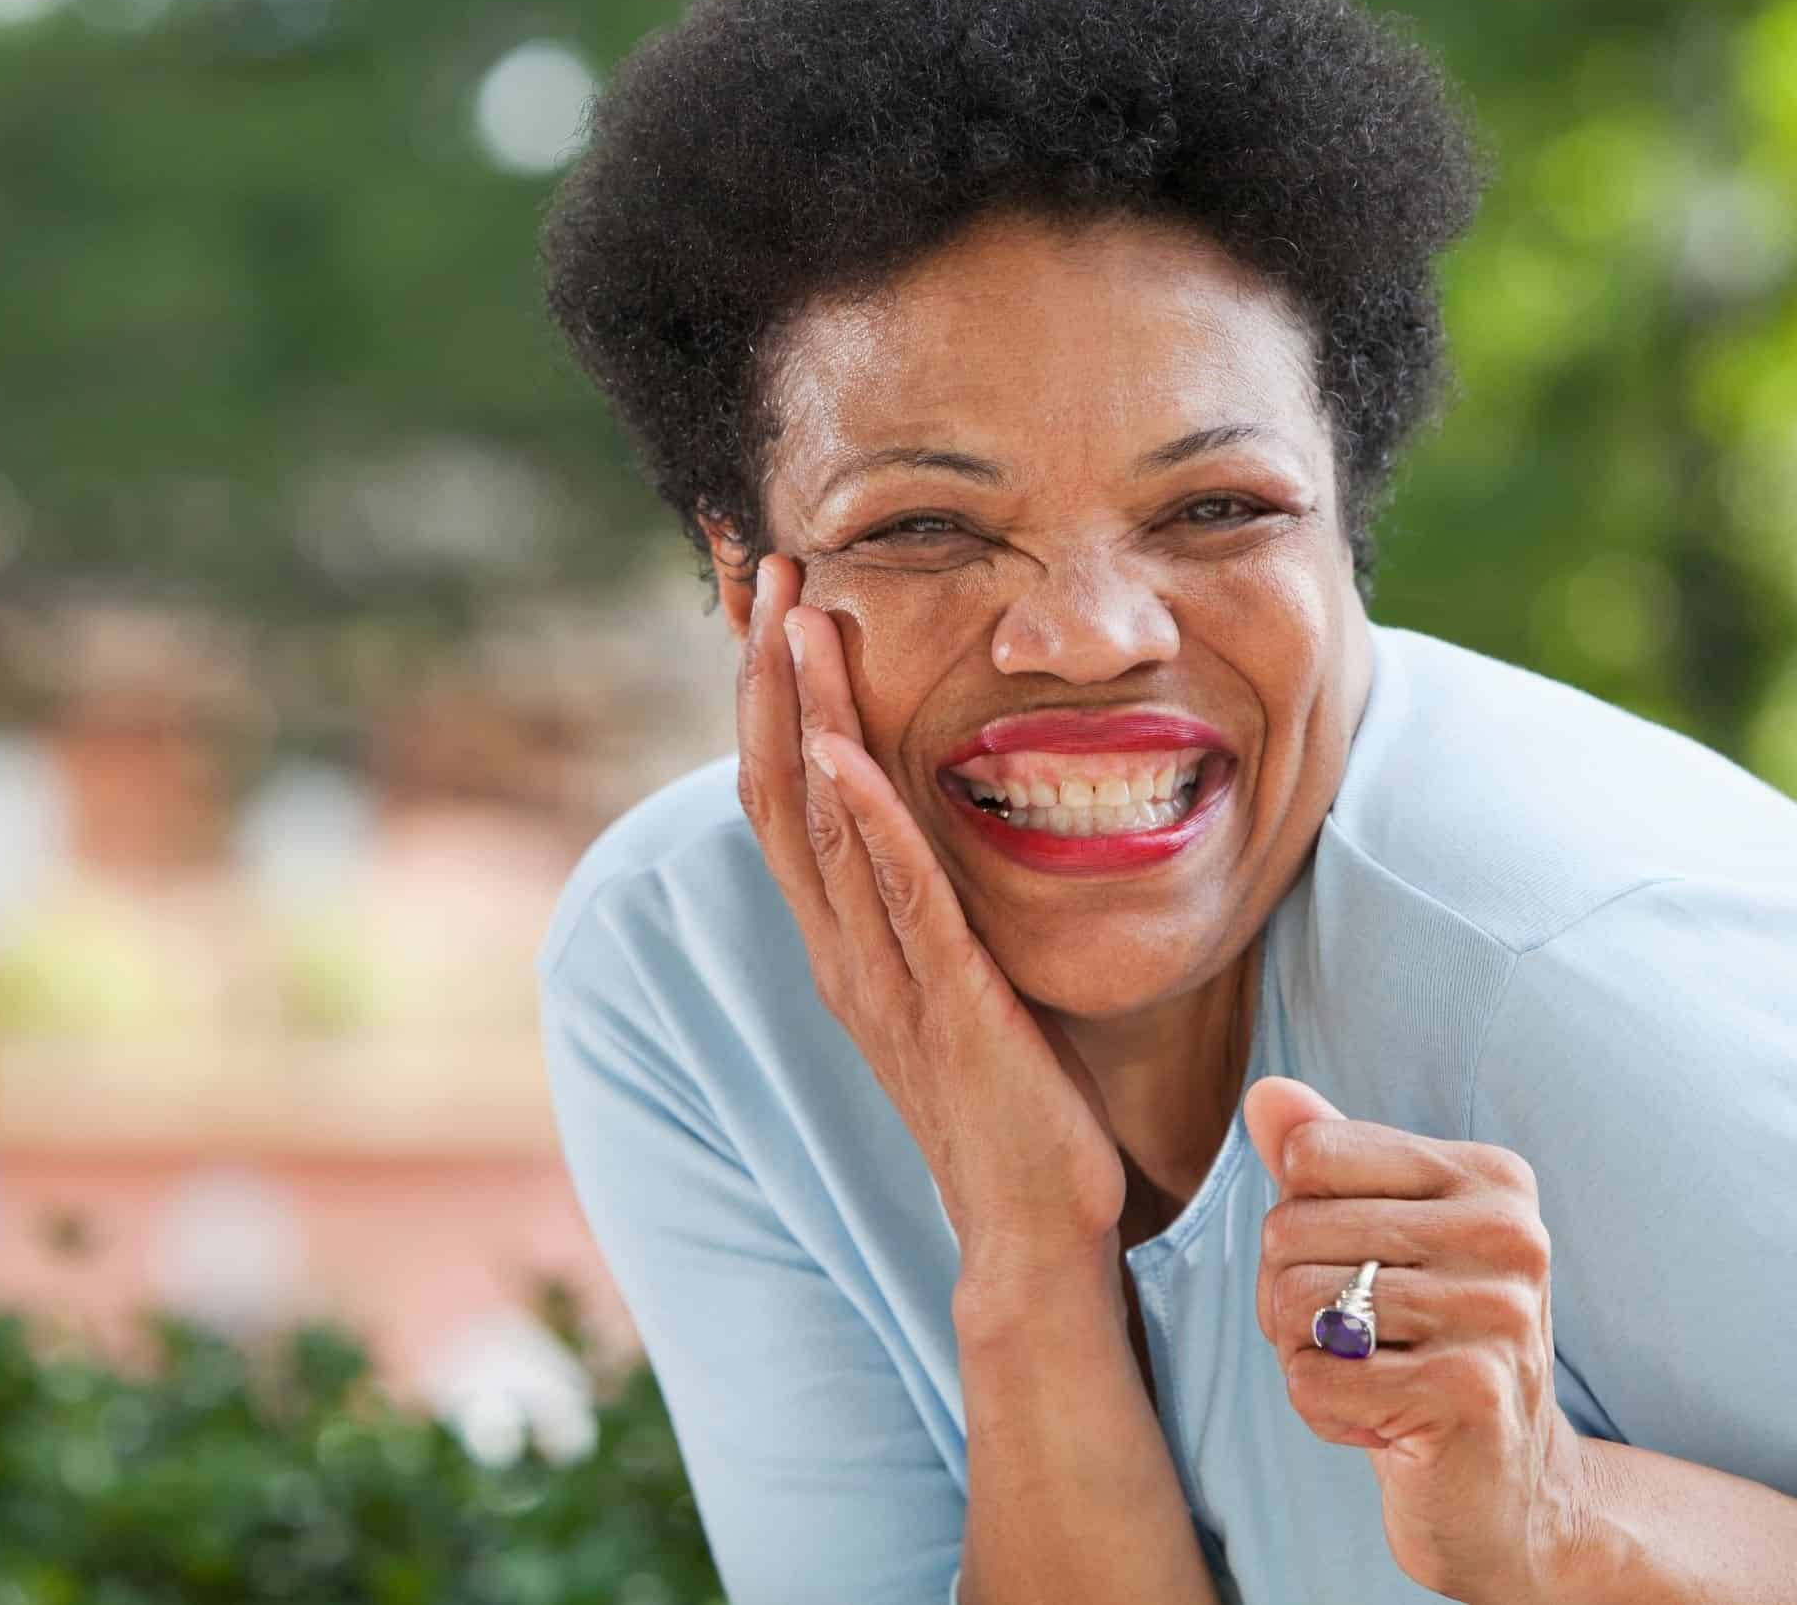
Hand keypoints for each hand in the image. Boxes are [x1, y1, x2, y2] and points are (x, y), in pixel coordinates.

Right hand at [733, 553, 1126, 1275]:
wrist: (1030, 1226)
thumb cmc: (1009, 1097)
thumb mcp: (955, 976)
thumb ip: (932, 901)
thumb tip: (942, 820)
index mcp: (844, 937)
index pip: (786, 792)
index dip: (766, 694)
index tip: (768, 600)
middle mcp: (842, 948)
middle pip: (779, 788)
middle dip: (766, 676)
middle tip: (766, 570)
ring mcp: (883, 979)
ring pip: (823, 827)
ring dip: (804, 717)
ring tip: (795, 621)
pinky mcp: (945, 1006)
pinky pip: (897, 898)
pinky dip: (868, 821)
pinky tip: (849, 751)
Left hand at [1243, 1075, 1593, 1603]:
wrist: (1509, 1490)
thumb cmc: (1425, 1347)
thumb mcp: (1379, 1241)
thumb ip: (1325, 1162)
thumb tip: (1265, 1093)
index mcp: (1490, 1177)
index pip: (1310, 1155)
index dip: (1298, 1224)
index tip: (1357, 1271)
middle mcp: (1509, 1233)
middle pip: (1290, 1230)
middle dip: (1289, 1299)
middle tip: (1358, 1343)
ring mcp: (1497, 1312)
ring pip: (1295, 1305)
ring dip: (1306, 1358)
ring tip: (1373, 1378)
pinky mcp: (1470, 1392)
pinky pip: (1312, 1381)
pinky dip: (1322, 1412)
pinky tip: (1384, 1424)